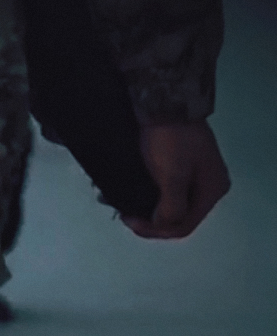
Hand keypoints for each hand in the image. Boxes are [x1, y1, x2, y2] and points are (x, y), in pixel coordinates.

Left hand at [124, 122, 230, 239]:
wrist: (167, 105)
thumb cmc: (171, 140)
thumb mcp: (172, 176)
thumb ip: (171, 206)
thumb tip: (164, 225)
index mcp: (211, 190)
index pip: (184, 226)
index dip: (156, 230)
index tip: (131, 221)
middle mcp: (207, 187)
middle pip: (177, 218)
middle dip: (150, 221)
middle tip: (125, 215)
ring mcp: (195, 178)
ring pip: (169, 206)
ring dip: (146, 210)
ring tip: (124, 207)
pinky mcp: (181, 169)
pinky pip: (164, 192)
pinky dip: (147, 197)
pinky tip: (129, 196)